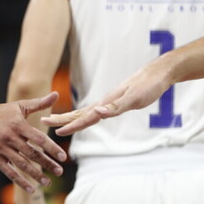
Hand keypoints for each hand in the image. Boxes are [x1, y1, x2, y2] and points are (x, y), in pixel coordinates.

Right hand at [0, 92, 65, 191]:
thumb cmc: (1, 112)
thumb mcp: (20, 106)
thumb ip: (39, 103)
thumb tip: (56, 94)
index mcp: (19, 125)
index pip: (39, 139)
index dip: (52, 148)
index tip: (63, 157)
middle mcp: (11, 137)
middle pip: (32, 153)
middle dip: (47, 163)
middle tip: (60, 172)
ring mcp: (1, 148)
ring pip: (22, 164)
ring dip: (35, 174)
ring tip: (47, 182)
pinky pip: (9, 171)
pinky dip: (20, 181)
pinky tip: (31, 188)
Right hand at [42, 59, 172, 135]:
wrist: (160, 72)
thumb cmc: (149, 85)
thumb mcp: (135, 98)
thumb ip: (116, 107)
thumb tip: (97, 113)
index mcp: (106, 103)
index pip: (85, 117)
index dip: (71, 125)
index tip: (56, 131)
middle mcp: (105, 102)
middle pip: (79, 113)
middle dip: (62, 119)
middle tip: (44, 121)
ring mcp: (110, 101)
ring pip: (86, 112)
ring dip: (72, 118)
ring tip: (58, 120)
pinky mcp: (117, 101)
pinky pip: (97, 111)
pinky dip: (87, 116)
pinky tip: (86, 117)